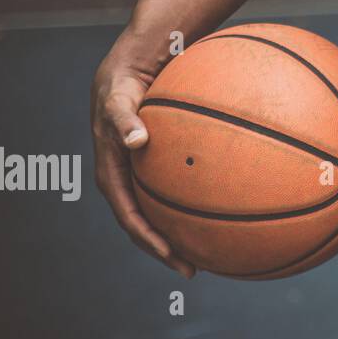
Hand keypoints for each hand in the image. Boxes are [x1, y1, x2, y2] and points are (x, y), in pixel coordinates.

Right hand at [91, 50, 194, 277]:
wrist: (125, 71)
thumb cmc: (120, 88)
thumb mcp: (117, 101)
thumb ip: (124, 121)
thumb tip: (136, 142)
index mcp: (112, 176)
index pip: (130, 218)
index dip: (149, 240)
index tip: (171, 256)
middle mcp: (127, 181)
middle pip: (147, 224)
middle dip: (167, 248)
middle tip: (194, 267)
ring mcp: (142, 174)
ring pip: (162, 210)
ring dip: (182, 231)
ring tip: (211, 250)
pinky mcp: (157, 164)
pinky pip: (177, 188)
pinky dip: (194, 202)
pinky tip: (225, 206)